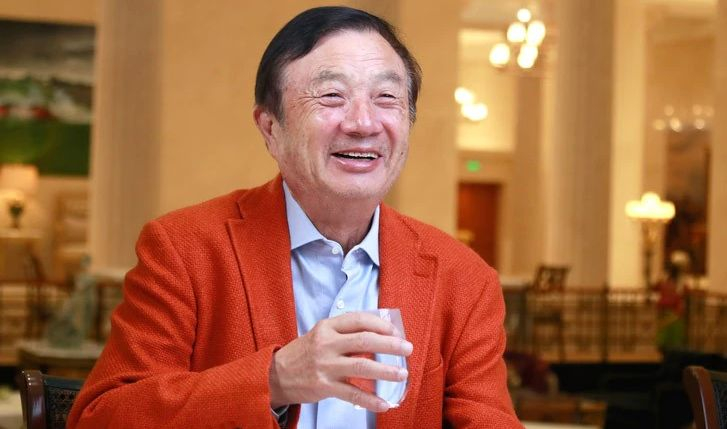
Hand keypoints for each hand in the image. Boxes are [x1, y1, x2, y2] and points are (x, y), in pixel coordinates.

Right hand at [268, 311, 412, 411]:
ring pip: (362, 366)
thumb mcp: (321, 334)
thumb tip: (380, 334)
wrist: (276, 375)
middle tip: (407, 349)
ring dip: (386, 371)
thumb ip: (346, 333)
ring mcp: (325, 365)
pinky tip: (385, 403)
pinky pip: (352, 393)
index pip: (359, 320)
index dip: (380, 324)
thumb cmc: (304, 353)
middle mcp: (327, 344)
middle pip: (364, 341)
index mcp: (327, 327)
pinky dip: (370, 400)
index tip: (396, 331)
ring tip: (402, 374)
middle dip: (390, 344)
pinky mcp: (324, 386)